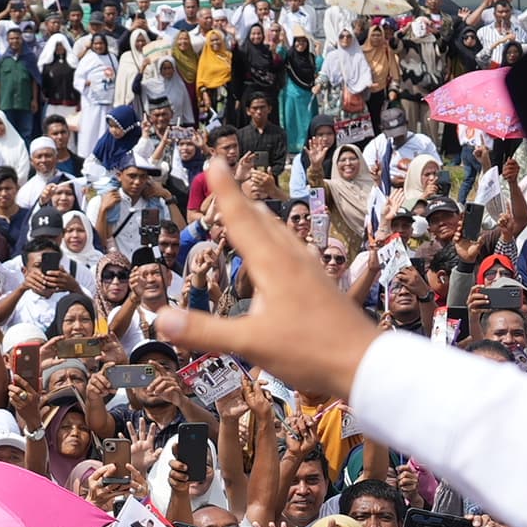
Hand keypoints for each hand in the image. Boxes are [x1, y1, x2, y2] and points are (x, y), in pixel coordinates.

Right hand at [153, 167, 379, 401]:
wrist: (366, 364)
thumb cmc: (311, 351)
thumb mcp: (250, 344)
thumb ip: (204, 331)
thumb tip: (160, 318)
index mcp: (273, 265)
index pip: (242, 220)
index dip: (226, 191)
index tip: (216, 161)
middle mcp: (293, 260)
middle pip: (262, 221)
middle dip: (240, 201)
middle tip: (225, 180)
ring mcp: (311, 271)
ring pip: (282, 235)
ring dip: (261, 219)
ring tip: (251, 210)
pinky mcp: (323, 286)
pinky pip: (295, 252)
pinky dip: (279, 241)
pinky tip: (287, 253)